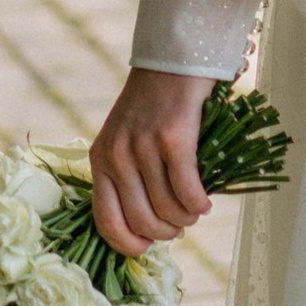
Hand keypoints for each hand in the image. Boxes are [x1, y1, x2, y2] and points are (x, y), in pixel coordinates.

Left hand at [90, 68, 212, 256]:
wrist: (173, 58)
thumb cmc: (153, 102)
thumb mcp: (125, 137)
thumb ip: (128, 174)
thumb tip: (149, 224)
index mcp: (100, 158)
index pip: (105, 219)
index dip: (127, 243)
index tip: (146, 247)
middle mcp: (117, 155)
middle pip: (141, 219)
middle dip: (164, 232)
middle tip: (179, 227)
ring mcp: (144, 147)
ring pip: (166, 208)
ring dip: (185, 218)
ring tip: (195, 212)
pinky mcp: (173, 139)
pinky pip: (187, 190)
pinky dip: (198, 203)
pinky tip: (205, 202)